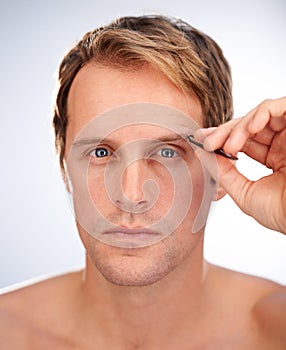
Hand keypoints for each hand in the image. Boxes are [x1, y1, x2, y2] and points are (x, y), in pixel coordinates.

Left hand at [195, 97, 285, 233]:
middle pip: (248, 125)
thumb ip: (225, 174)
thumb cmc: (283, 213)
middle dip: (224, 132)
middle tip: (208, 142)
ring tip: (229, 145)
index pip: (244, 141)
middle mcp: (283, 143)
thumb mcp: (246, 193)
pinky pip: (279, 107)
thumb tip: (205, 156)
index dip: (222, 139)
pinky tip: (249, 129)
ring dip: (239, 127)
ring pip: (260, 115)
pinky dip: (260, 114)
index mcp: (274, 158)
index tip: (203, 142)